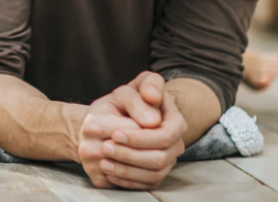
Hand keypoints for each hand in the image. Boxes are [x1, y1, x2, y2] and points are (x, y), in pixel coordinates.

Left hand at [78, 72, 184, 189]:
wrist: (112, 119)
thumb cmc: (122, 103)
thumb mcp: (125, 93)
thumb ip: (136, 98)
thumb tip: (152, 120)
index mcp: (174, 120)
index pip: (165, 135)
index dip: (141, 138)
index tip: (115, 134)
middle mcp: (175, 143)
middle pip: (159, 158)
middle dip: (130, 154)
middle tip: (105, 147)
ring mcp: (167, 161)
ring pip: (153, 174)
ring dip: (126, 169)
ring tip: (103, 161)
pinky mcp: (156, 174)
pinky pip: (145, 184)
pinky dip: (126, 180)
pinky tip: (108, 171)